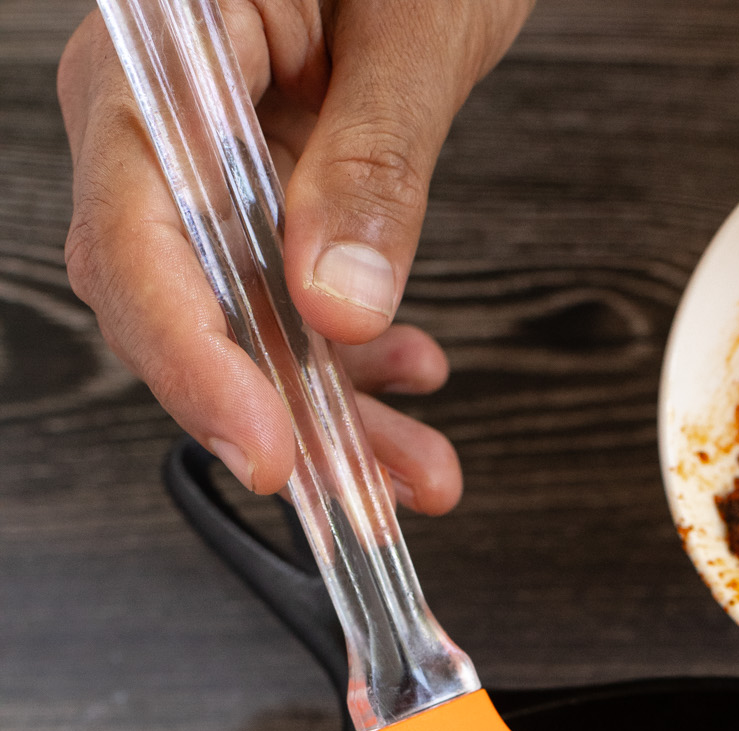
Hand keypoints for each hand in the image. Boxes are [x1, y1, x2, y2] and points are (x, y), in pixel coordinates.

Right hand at [58, 0, 531, 511]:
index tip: (265, 449)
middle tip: (351, 490)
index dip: (192, 358)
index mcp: (165, 42)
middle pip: (169, 292)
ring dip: (326, 406)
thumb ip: (371, 162)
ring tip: (416, 467)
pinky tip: (409, 377)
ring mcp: (209, 145)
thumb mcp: (414, 23)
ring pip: (235, 312)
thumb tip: (335, 308)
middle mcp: (165, 101)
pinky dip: (348, 352)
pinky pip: (280, 286)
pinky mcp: (263, 173)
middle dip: (265, 406)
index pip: (135, 228)